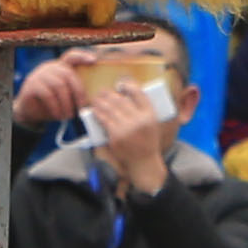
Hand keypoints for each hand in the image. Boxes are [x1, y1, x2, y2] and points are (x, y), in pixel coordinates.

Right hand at [12, 55, 89, 129]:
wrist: (30, 111)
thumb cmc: (52, 103)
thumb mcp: (66, 96)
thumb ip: (75, 92)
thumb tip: (94, 98)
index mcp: (60, 67)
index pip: (71, 56)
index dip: (82, 56)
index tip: (94, 60)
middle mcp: (49, 68)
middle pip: (68, 74)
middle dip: (78, 92)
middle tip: (81, 107)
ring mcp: (39, 75)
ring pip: (59, 85)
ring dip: (66, 103)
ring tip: (69, 115)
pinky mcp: (31, 85)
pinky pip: (47, 94)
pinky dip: (56, 107)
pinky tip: (58, 115)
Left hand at [89, 82, 175, 197]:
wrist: (144, 162)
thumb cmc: (147, 141)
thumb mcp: (151, 124)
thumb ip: (142, 109)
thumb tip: (125, 93)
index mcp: (150, 115)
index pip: (139, 93)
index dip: (128, 85)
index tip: (121, 84)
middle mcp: (139, 120)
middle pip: (120, 99)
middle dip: (109, 93)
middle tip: (103, 91)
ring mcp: (127, 128)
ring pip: (110, 108)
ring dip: (101, 101)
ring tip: (97, 98)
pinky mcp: (116, 136)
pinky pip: (104, 119)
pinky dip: (98, 112)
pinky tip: (95, 109)